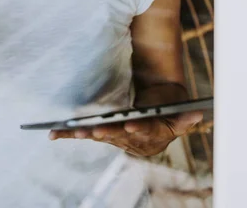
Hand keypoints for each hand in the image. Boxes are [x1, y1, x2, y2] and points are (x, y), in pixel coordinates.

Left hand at [49, 111, 203, 156]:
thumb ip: (185, 117)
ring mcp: (116, 139)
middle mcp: (132, 141)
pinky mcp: (102, 132)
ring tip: (72, 130)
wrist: (156, 112)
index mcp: (151, 136)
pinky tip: (52, 134)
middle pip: (118, 137)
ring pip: (100, 136)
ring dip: (85, 133)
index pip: (145, 133)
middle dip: (106, 133)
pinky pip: (85, 134)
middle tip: (94, 129)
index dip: (138, 130)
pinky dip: (67, 134)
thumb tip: (197, 113)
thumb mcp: (177, 111)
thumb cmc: (166, 107)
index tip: (130, 125)